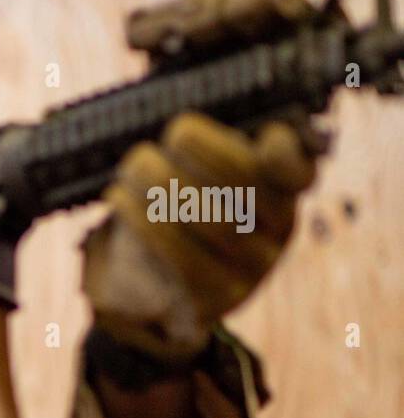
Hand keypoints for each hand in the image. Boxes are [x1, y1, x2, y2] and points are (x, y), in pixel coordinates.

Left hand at [82, 112, 317, 361]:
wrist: (156, 283)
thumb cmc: (177, 207)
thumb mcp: (194, 173)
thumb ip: (202, 146)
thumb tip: (181, 121)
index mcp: (281, 189)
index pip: (299, 170)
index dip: (283, 150)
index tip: (259, 132)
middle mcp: (277, 229)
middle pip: (249, 187)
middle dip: (210, 152)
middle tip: (173, 133)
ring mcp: (253, 268)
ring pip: (216, 222)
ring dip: (168, 185)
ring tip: (134, 164)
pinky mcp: (219, 297)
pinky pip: (185, 260)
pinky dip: (146, 224)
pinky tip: (118, 197)